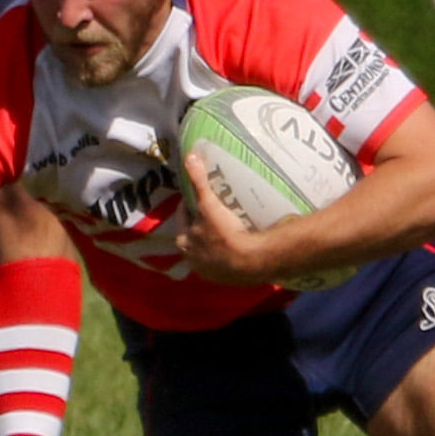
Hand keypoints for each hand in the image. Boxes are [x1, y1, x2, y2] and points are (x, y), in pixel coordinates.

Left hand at [174, 153, 286, 285]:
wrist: (251, 261)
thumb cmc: (224, 233)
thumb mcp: (208, 204)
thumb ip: (198, 181)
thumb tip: (189, 156)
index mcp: (183, 242)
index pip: (184, 216)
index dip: (192, 203)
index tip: (202, 195)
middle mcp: (192, 259)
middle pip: (195, 233)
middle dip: (203, 222)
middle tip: (217, 209)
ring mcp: (210, 271)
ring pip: (210, 248)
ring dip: (216, 238)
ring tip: (230, 224)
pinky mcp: (227, 278)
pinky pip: (226, 260)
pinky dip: (229, 252)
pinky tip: (239, 243)